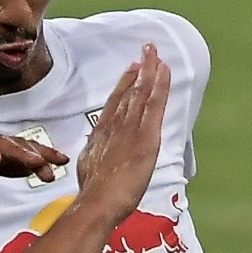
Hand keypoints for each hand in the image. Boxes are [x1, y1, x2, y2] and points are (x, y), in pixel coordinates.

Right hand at [75, 44, 169, 220]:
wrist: (98, 201)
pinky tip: (165, 69)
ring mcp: (131, 128)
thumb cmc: (92, 194)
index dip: (123, 85)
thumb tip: (92, 156)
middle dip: (139, 70)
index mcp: (102, 134)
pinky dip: (160, 83)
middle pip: (129, 92)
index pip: (115, 103)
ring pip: (141, 92)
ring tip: (155, 52)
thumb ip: (92, 156)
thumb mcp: (87, 169)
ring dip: (149, 70)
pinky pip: (154, 102)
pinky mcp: (146, 135)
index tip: (130, 70)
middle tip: (146, 51)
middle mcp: (115, 125)